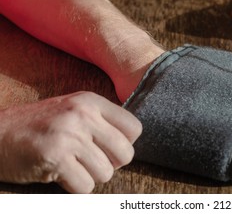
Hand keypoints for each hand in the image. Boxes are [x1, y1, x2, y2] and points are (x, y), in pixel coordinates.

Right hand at [0, 91, 141, 192]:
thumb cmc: (39, 126)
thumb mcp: (73, 110)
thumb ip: (101, 121)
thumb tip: (129, 146)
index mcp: (91, 101)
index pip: (134, 128)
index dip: (125, 144)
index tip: (107, 148)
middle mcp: (83, 114)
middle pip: (126, 153)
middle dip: (112, 165)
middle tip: (91, 162)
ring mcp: (69, 135)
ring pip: (106, 173)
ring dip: (90, 176)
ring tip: (71, 166)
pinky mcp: (55, 157)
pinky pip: (85, 186)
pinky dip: (75, 187)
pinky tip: (60, 174)